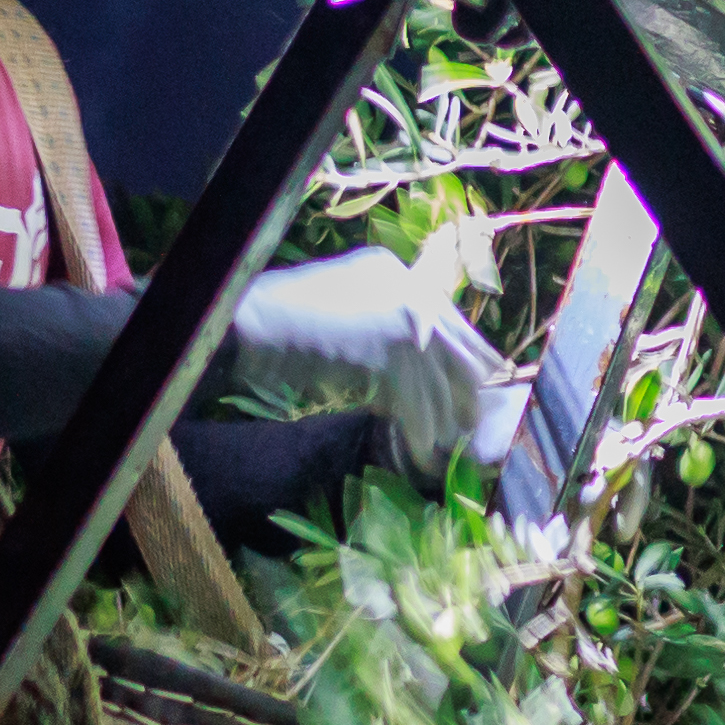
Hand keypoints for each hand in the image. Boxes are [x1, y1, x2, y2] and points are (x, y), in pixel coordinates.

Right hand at [225, 248, 521, 477]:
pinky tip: (418, 452)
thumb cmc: (282, 320)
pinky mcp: (387, 352)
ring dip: (442, 421)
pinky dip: (418, 432)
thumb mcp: (342, 302)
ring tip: (441, 449)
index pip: (450, 320)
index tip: (474, 392)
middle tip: (469, 428)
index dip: (466, 361)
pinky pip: (415, 402)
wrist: (251, 324)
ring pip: (440, 382)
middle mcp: (408, 289)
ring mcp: (400, 319)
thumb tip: (416, 360)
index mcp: (397, 272)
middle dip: (467, 394)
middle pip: (459, 350)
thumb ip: (380, 320)